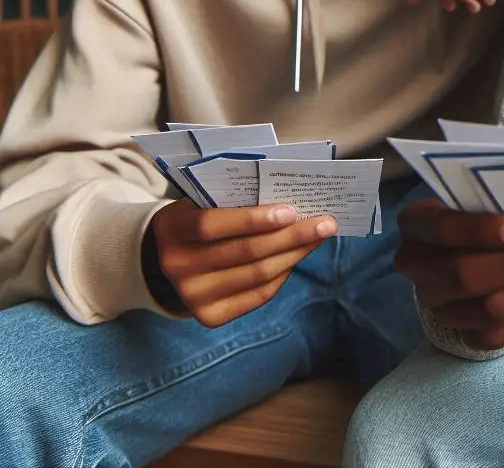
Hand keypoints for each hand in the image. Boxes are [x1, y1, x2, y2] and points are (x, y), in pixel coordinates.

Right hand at [146, 200, 336, 326]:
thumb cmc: (196, 217)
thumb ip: (235, 199)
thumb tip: (293, 200)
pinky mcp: (210, 316)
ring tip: (319, 237)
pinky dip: (283, 273)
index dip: (253, 219)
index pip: (212, 225)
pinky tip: (297, 256)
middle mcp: (179, 267)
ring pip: (257, 275)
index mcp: (174, 230)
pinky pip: (258, 295)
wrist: (165, 257)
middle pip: (245, 253)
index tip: (291, 210)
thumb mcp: (202, 201)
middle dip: (292, 236)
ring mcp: (193, 296)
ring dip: (295, 254)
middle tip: (326, 223)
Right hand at [396, 199, 503, 349]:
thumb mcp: (480, 197)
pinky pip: (494, 334)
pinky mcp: (457, 331)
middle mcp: (414, 266)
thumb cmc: (481, 211)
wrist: (480, 240)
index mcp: (414, 223)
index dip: (483, 231)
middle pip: (462, 276)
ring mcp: (433, 303)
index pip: (442, 229)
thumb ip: (494, 203)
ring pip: (484, 309)